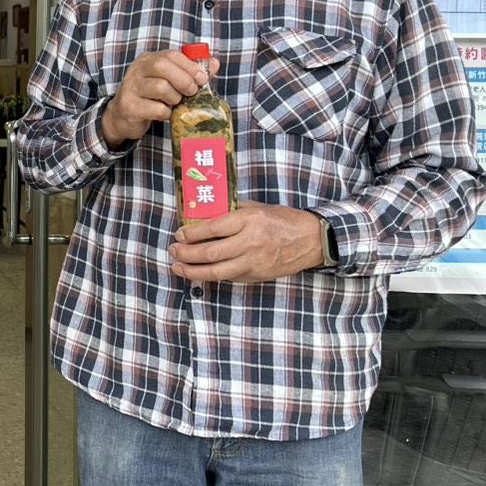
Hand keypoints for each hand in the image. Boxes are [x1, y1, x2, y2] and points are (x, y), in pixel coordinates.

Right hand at [102, 50, 220, 146]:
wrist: (122, 117)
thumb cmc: (150, 97)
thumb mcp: (169, 81)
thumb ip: (190, 72)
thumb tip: (214, 63)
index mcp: (147, 60)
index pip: (171, 55)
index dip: (190, 66)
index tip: (203, 78)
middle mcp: (136, 70)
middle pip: (163, 66)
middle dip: (184, 79)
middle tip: (192, 91)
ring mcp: (130, 88)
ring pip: (160, 87)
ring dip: (175, 98)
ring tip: (175, 103)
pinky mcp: (129, 106)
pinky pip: (155, 108)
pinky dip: (166, 113)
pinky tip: (165, 114)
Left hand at [168, 202, 323, 283]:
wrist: (312, 240)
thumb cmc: (283, 220)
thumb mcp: (257, 208)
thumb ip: (231, 211)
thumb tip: (203, 216)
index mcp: (250, 220)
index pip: (212, 228)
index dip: (192, 233)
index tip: (179, 234)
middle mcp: (251, 242)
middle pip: (210, 252)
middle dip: (186, 253)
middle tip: (173, 250)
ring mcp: (254, 262)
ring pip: (217, 271)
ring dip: (193, 271)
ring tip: (178, 267)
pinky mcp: (257, 275)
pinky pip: (229, 277)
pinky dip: (212, 275)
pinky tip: (200, 272)